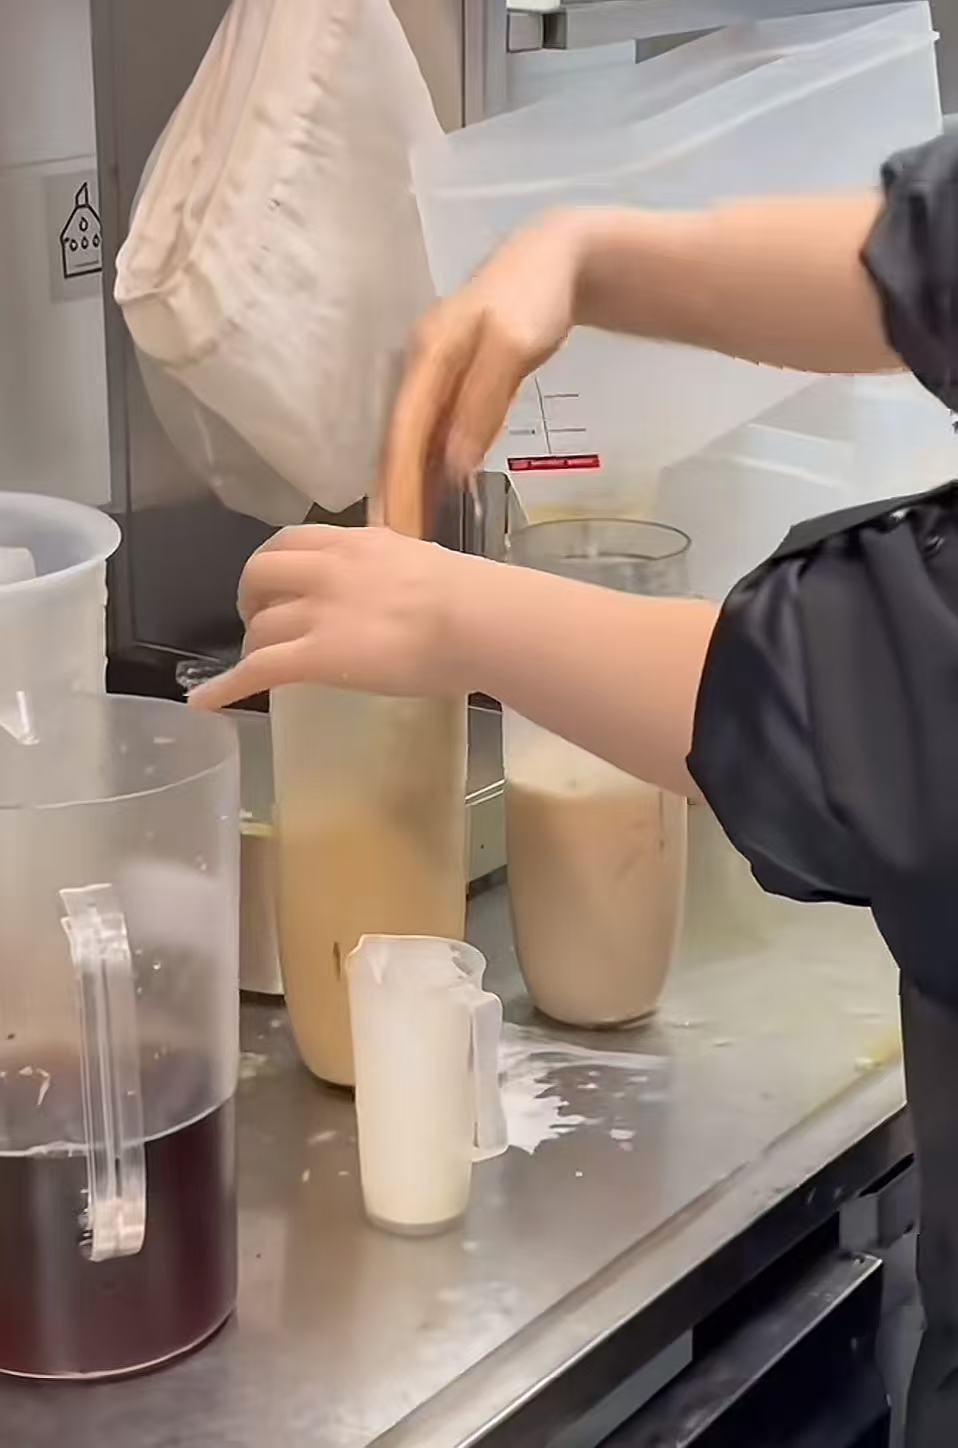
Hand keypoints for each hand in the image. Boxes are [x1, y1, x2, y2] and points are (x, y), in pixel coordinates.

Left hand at [189, 526, 488, 710]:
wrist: (478, 621)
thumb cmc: (474, 600)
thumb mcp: (425, 563)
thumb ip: (398, 569)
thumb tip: (401, 586)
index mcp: (357, 543)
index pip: (295, 539)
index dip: (276, 564)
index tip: (279, 585)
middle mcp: (328, 569)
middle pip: (260, 572)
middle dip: (253, 599)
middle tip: (264, 624)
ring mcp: (319, 611)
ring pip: (260, 626)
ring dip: (253, 645)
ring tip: (258, 667)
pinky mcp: (316, 655)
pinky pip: (256, 669)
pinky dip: (224, 686)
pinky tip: (205, 703)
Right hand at [382, 211, 585, 523]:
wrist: (558, 258)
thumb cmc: (536, 298)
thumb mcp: (512, 346)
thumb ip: (482, 403)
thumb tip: (453, 466)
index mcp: (427, 355)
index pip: (404, 432)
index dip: (397, 482)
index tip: (394, 527)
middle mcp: (422, 366)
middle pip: (402, 440)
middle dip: (395, 491)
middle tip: (393, 544)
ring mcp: (438, 374)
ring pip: (417, 439)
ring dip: (411, 483)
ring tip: (406, 532)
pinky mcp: (457, 382)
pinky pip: (437, 432)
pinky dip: (432, 466)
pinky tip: (432, 496)